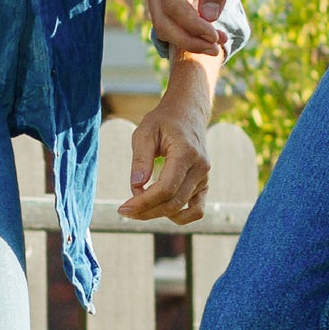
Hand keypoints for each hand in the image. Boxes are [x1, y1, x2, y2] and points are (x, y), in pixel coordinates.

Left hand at [117, 53, 218, 224]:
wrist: (188, 113)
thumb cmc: (164, 121)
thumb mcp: (145, 131)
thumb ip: (140, 159)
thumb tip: (136, 187)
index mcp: (187, 153)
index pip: (166, 189)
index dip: (144, 202)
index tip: (124, 207)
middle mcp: (200, 168)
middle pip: (173, 203)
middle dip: (146, 211)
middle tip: (124, 210)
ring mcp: (205, 177)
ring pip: (182, 209)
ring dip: (157, 214)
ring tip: (139, 206)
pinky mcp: (204, 184)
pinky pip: (196, 210)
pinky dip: (178, 216)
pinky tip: (159, 209)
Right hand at [142, 0, 241, 54]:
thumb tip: (209, 18)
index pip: (174, 5)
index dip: (194, 27)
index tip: (218, 37)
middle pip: (161, 20)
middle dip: (189, 39)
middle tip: (218, 46)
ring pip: (161, 22)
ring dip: (186, 38)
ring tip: (216, 43)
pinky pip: (166, 16)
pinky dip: (184, 30)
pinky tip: (206, 35)